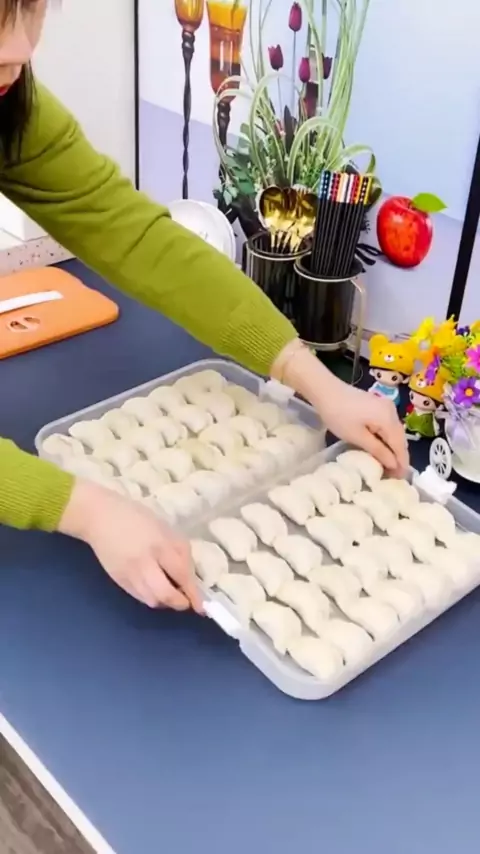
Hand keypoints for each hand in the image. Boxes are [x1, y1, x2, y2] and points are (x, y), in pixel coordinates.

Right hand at [58, 480, 202, 612]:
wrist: (100, 518)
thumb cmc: (137, 517)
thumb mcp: (165, 528)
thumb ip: (179, 550)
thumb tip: (190, 575)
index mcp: (160, 545)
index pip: (181, 575)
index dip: (193, 593)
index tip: (201, 605)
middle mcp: (144, 563)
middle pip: (165, 595)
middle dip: (179, 603)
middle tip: (186, 601)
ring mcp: (129, 574)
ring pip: (152, 600)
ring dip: (165, 602)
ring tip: (171, 592)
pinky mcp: (119, 580)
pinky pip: (139, 597)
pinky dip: (151, 597)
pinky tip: (155, 588)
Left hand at [314, 377, 408, 475]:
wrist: (325, 390)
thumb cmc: (338, 415)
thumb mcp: (357, 437)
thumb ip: (378, 451)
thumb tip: (394, 464)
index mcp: (389, 419)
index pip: (400, 446)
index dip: (402, 463)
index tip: (400, 479)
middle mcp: (392, 411)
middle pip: (400, 439)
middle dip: (398, 457)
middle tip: (394, 476)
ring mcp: (386, 406)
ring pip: (394, 433)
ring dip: (392, 448)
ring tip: (388, 466)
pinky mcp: (379, 405)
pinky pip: (388, 426)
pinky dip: (387, 439)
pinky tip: (382, 449)